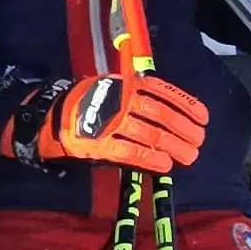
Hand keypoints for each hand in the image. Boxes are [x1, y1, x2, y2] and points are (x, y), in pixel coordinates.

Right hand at [1, 72, 206, 172]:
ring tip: (190, 155)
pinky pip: (131, 151)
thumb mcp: (110, 89)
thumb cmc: (84, 105)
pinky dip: (151, 158)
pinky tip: (165, 165)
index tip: (203, 117)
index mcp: (125, 84)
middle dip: (185, 130)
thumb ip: (136, 94)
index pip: (163, 93)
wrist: (47, 120)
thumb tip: (169, 108)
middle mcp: (121, 100)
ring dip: (175, 146)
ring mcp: (110, 122)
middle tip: (199, 141)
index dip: (186, 105)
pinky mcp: (100, 144)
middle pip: (162, 115)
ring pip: (152, 134)